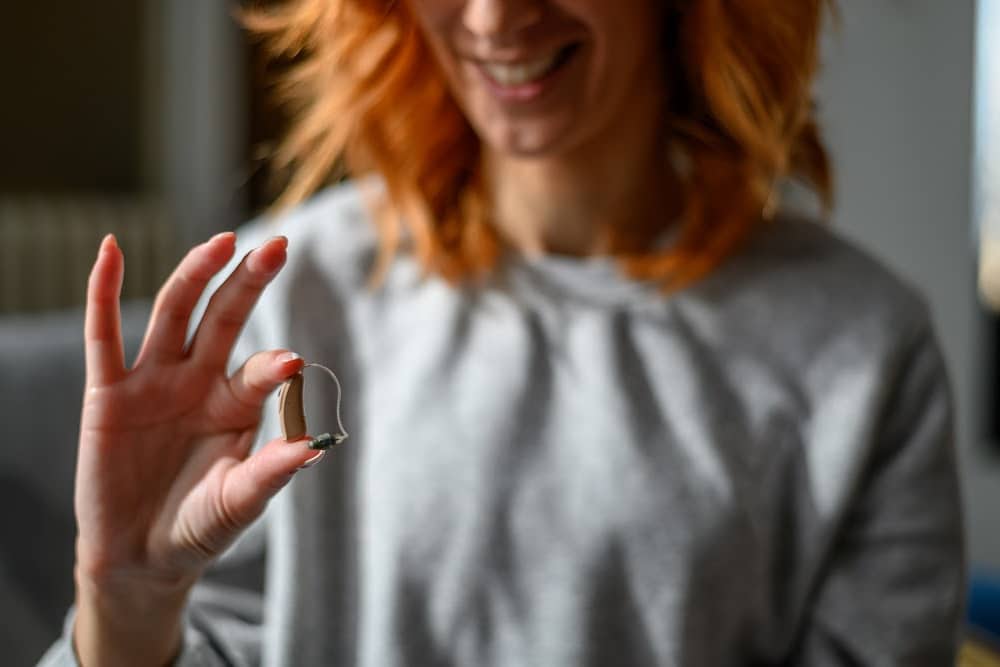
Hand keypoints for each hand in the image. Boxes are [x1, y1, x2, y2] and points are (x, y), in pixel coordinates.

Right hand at [72, 233, 321, 664]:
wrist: (141, 556)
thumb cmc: (199, 525)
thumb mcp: (238, 502)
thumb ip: (269, 473)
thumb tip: (314, 448)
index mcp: (236, 404)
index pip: (259, 372)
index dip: (272, 366)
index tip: (291, 363)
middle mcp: (199, 381)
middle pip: (225, 318)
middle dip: (249, 282)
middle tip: (278, 246)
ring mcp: (154, 381)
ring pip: (174, 313)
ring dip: (195, 274)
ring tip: (222, 242)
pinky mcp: (109, 392)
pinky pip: (103, 334)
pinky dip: (102, 291)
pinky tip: (110, 250)